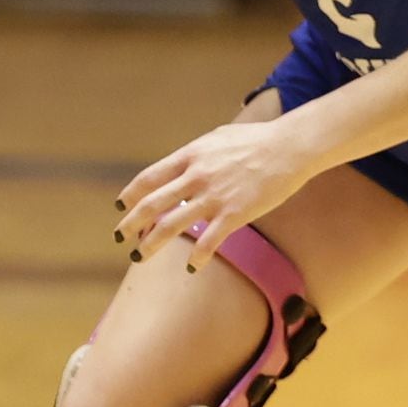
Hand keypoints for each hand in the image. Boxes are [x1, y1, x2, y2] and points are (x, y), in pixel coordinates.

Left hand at [115, 118, 319, 268]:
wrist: (288, 147)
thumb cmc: (255, 140)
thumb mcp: (217, 138)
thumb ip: (196, 154)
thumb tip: (183, 164)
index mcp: (190, 156)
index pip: (148, 178)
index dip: (130, 195)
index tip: (121, 207)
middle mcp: (195, 177)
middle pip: (151, 204)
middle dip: (130, 224)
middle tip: (119, 237)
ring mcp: (213, 197)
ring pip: (170, 226)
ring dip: (150, 245)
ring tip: (139, 257)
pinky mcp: (233, 215)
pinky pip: (207, 242)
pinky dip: (196, 257)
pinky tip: (192, 267)